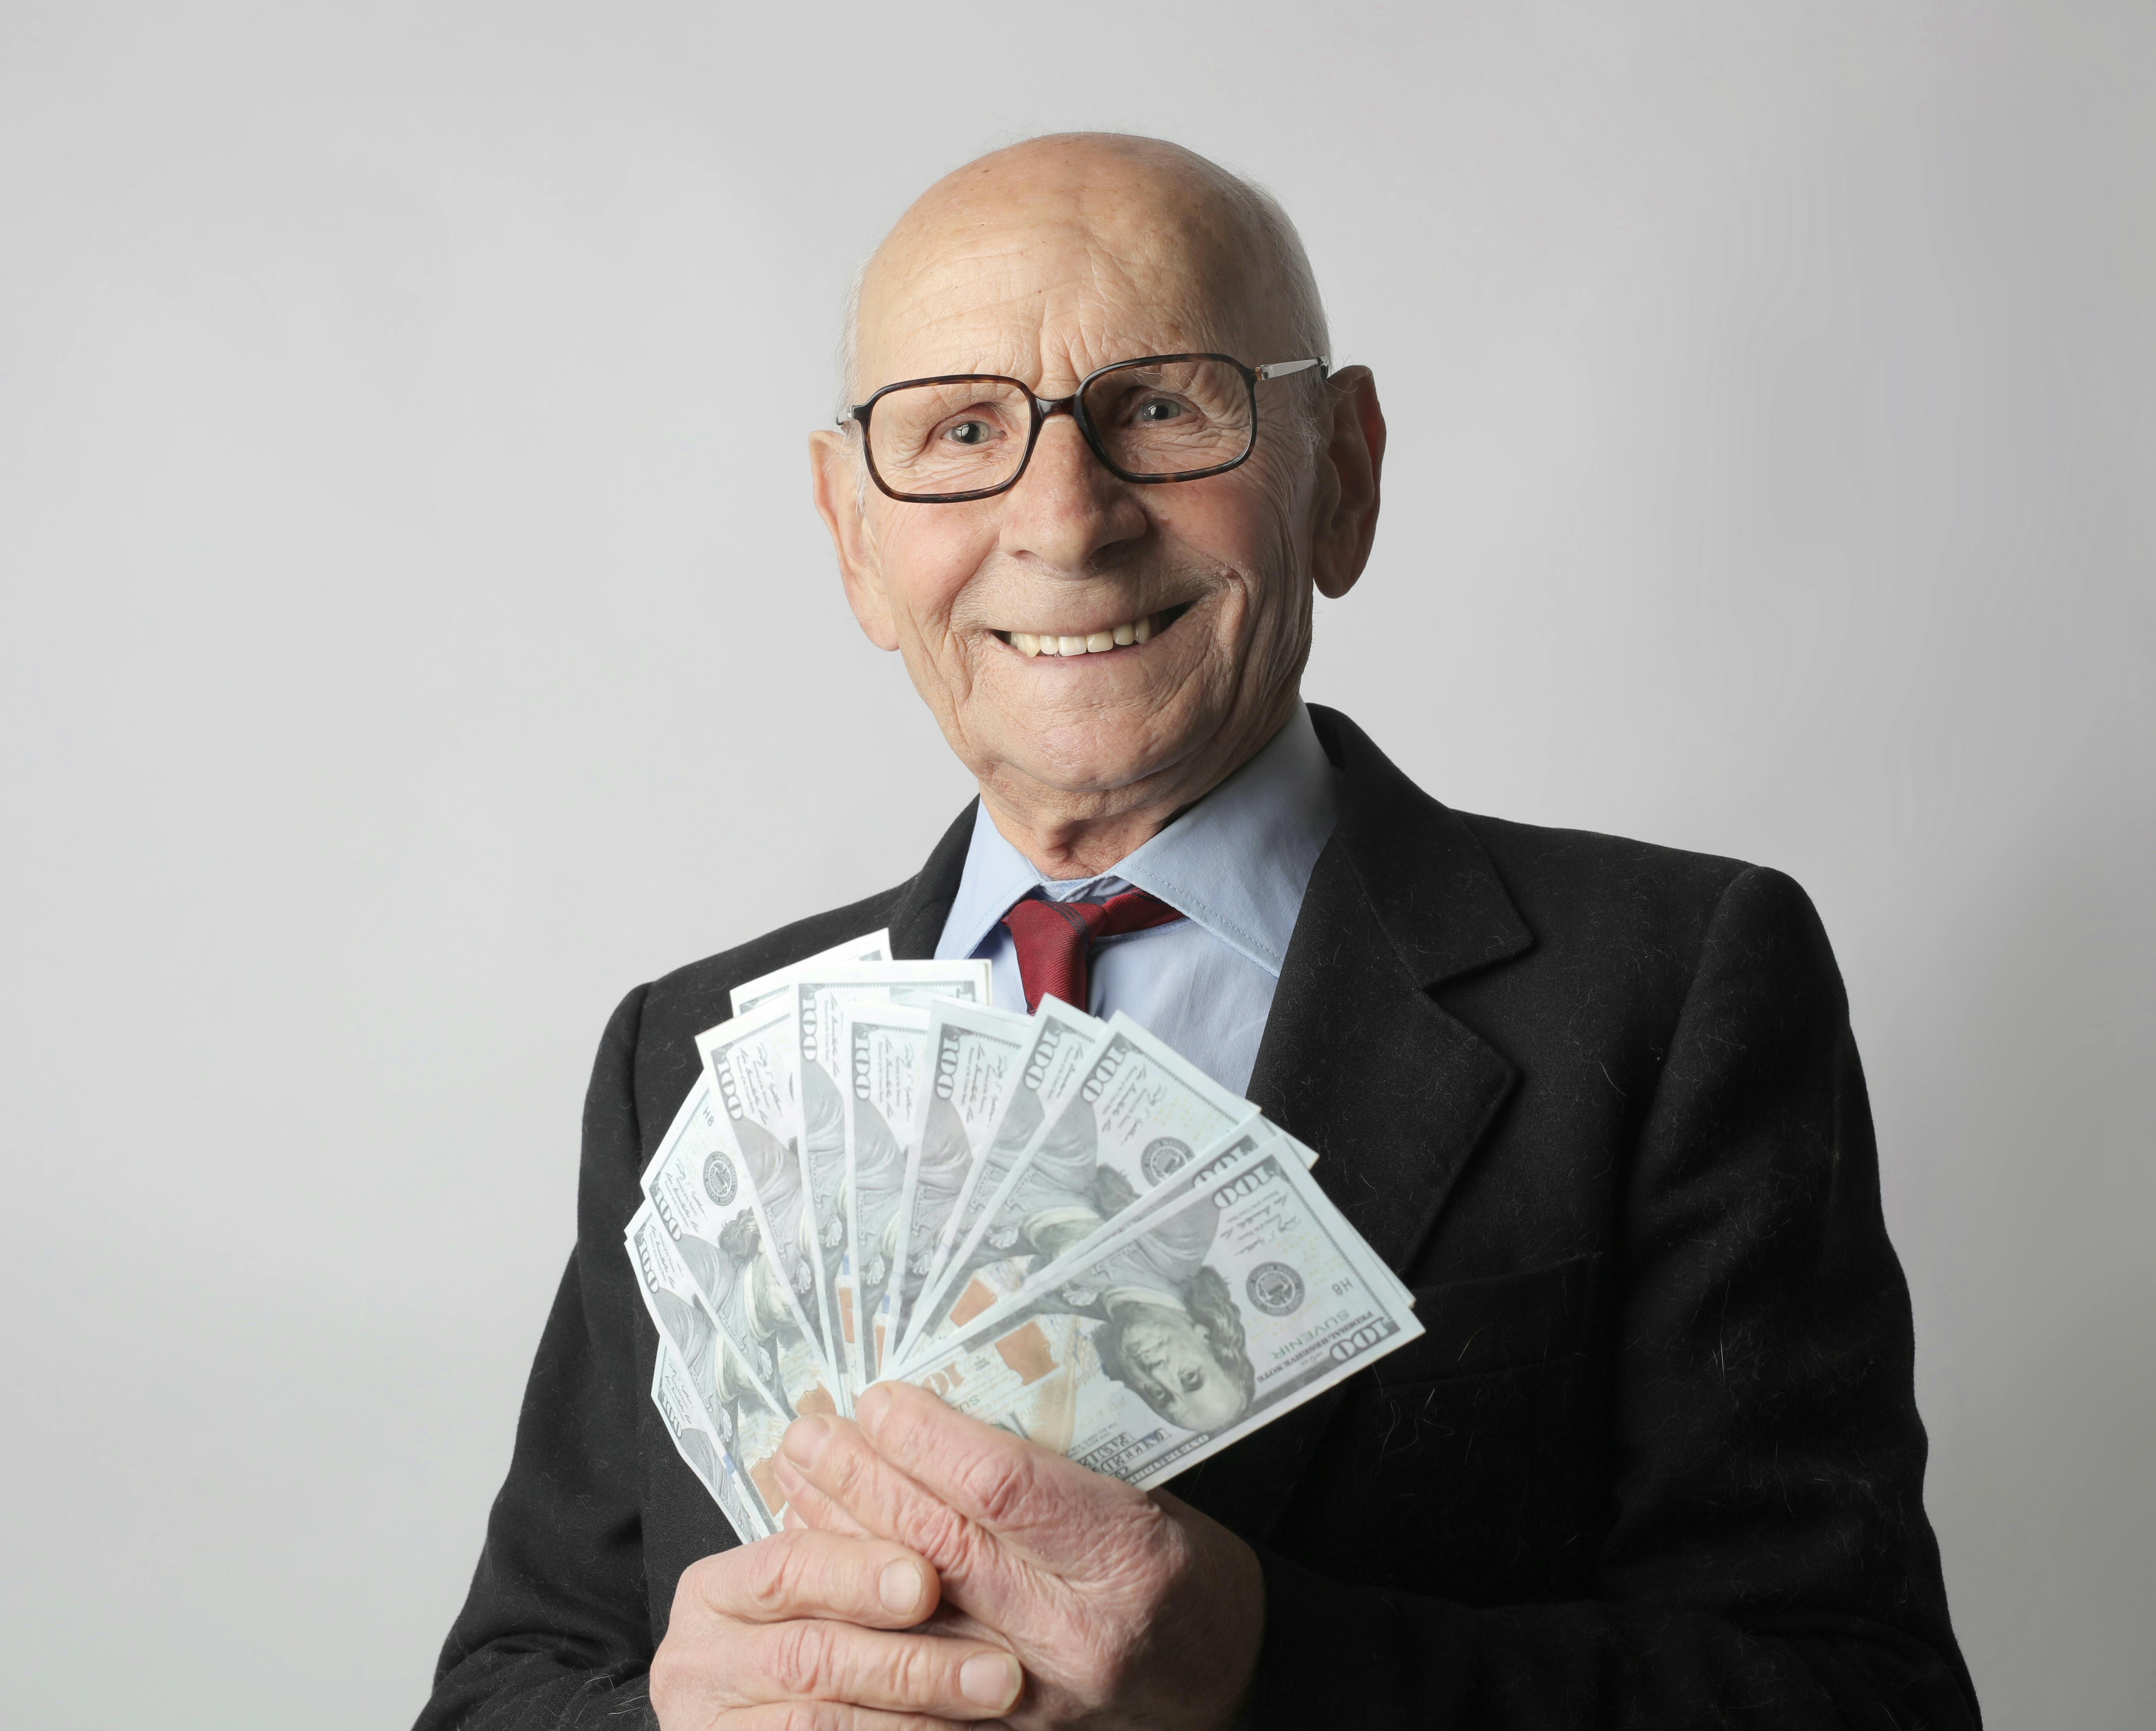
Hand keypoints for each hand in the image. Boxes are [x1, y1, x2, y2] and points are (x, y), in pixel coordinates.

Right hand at [649, 1526, 1024, 1729]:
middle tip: (996, 1668)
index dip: (858, 1572)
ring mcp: (713, 1723)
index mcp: (721, 1590)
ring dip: (918, 1713)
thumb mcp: (819, 1589)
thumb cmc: (809, 1646)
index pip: (786, 1567)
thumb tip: (898, 1423)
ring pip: (818, 1722)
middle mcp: (701, 1658)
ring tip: (993, 1700)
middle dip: (910, 1661)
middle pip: (809, 1654)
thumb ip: (850, 1537)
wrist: (767, 1720)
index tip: (928, 1579)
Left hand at [773, 1383, 1264, 1730]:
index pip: (1002, 1487)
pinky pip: (908, 1665)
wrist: (1223, 1677)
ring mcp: (1034, 1695)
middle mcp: (1077, 1632)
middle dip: (863, 1477)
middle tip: (811, 1429)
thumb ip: (1054, 1466)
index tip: (880, 1399)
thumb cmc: (1188, 1571)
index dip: (927, 1437)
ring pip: (908, 1608)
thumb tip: (944, 1407)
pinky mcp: (1002, 1729)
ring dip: (840, 1536)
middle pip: (941, 1542)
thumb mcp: (1146, 1497)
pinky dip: (856, 1609)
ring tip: (795, 1478)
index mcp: (1126, 1557)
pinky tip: (819, 1561)